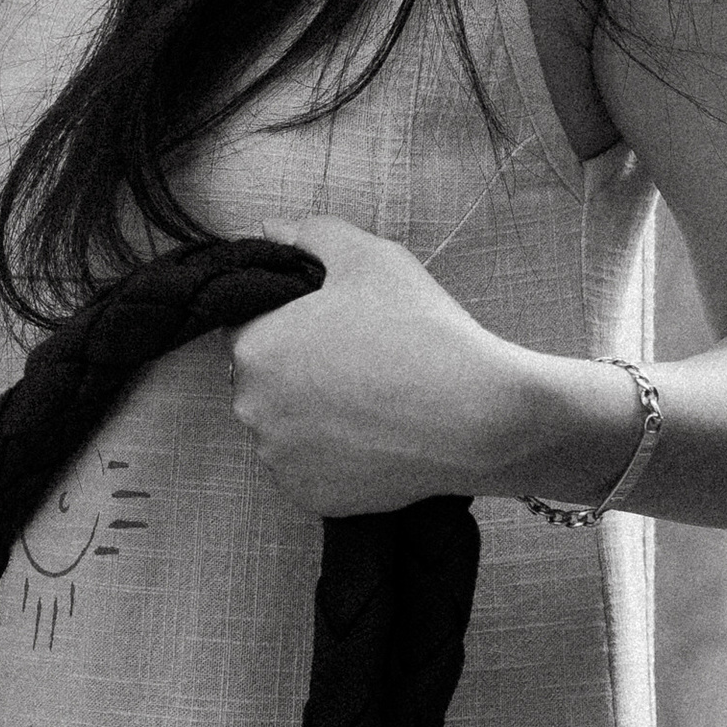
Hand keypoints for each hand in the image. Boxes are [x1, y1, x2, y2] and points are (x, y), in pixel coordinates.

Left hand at [225, 216, 529, 515]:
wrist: (477, 417)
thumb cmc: (419, 330)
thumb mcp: (368, 257)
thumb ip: (310, 234)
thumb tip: (269, 229)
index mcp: (252, 347)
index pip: (249, 325)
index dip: (291, 320)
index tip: (335, 323)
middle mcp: (250, 408)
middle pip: (265, 378)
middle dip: (300, 367)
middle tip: (361, 360)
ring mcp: (279, 460)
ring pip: (287, 426)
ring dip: (315, 414)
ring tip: (374, 400)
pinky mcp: (310, 498)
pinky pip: (311, 469)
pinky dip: (335, 456)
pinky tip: (376, 437)